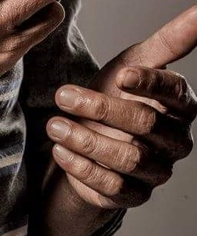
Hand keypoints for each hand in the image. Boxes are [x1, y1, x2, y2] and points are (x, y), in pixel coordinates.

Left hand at [46, 7, 196, 208]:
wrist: (89, 130)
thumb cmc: (118, 90)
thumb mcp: (138, 59)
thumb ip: (171, 39)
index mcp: (180, 106)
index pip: (174, 93)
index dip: (150, 84)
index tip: (121, 75)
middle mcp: (174, 141)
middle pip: (146, 125)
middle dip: (101, 108)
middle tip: (63, 95)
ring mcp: (155, 171)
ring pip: (127, 158)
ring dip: (86, 140)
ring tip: (54, 124)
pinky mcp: (131, 195)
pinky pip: (112, 187)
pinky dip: (82, 167)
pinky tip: (60, 150)